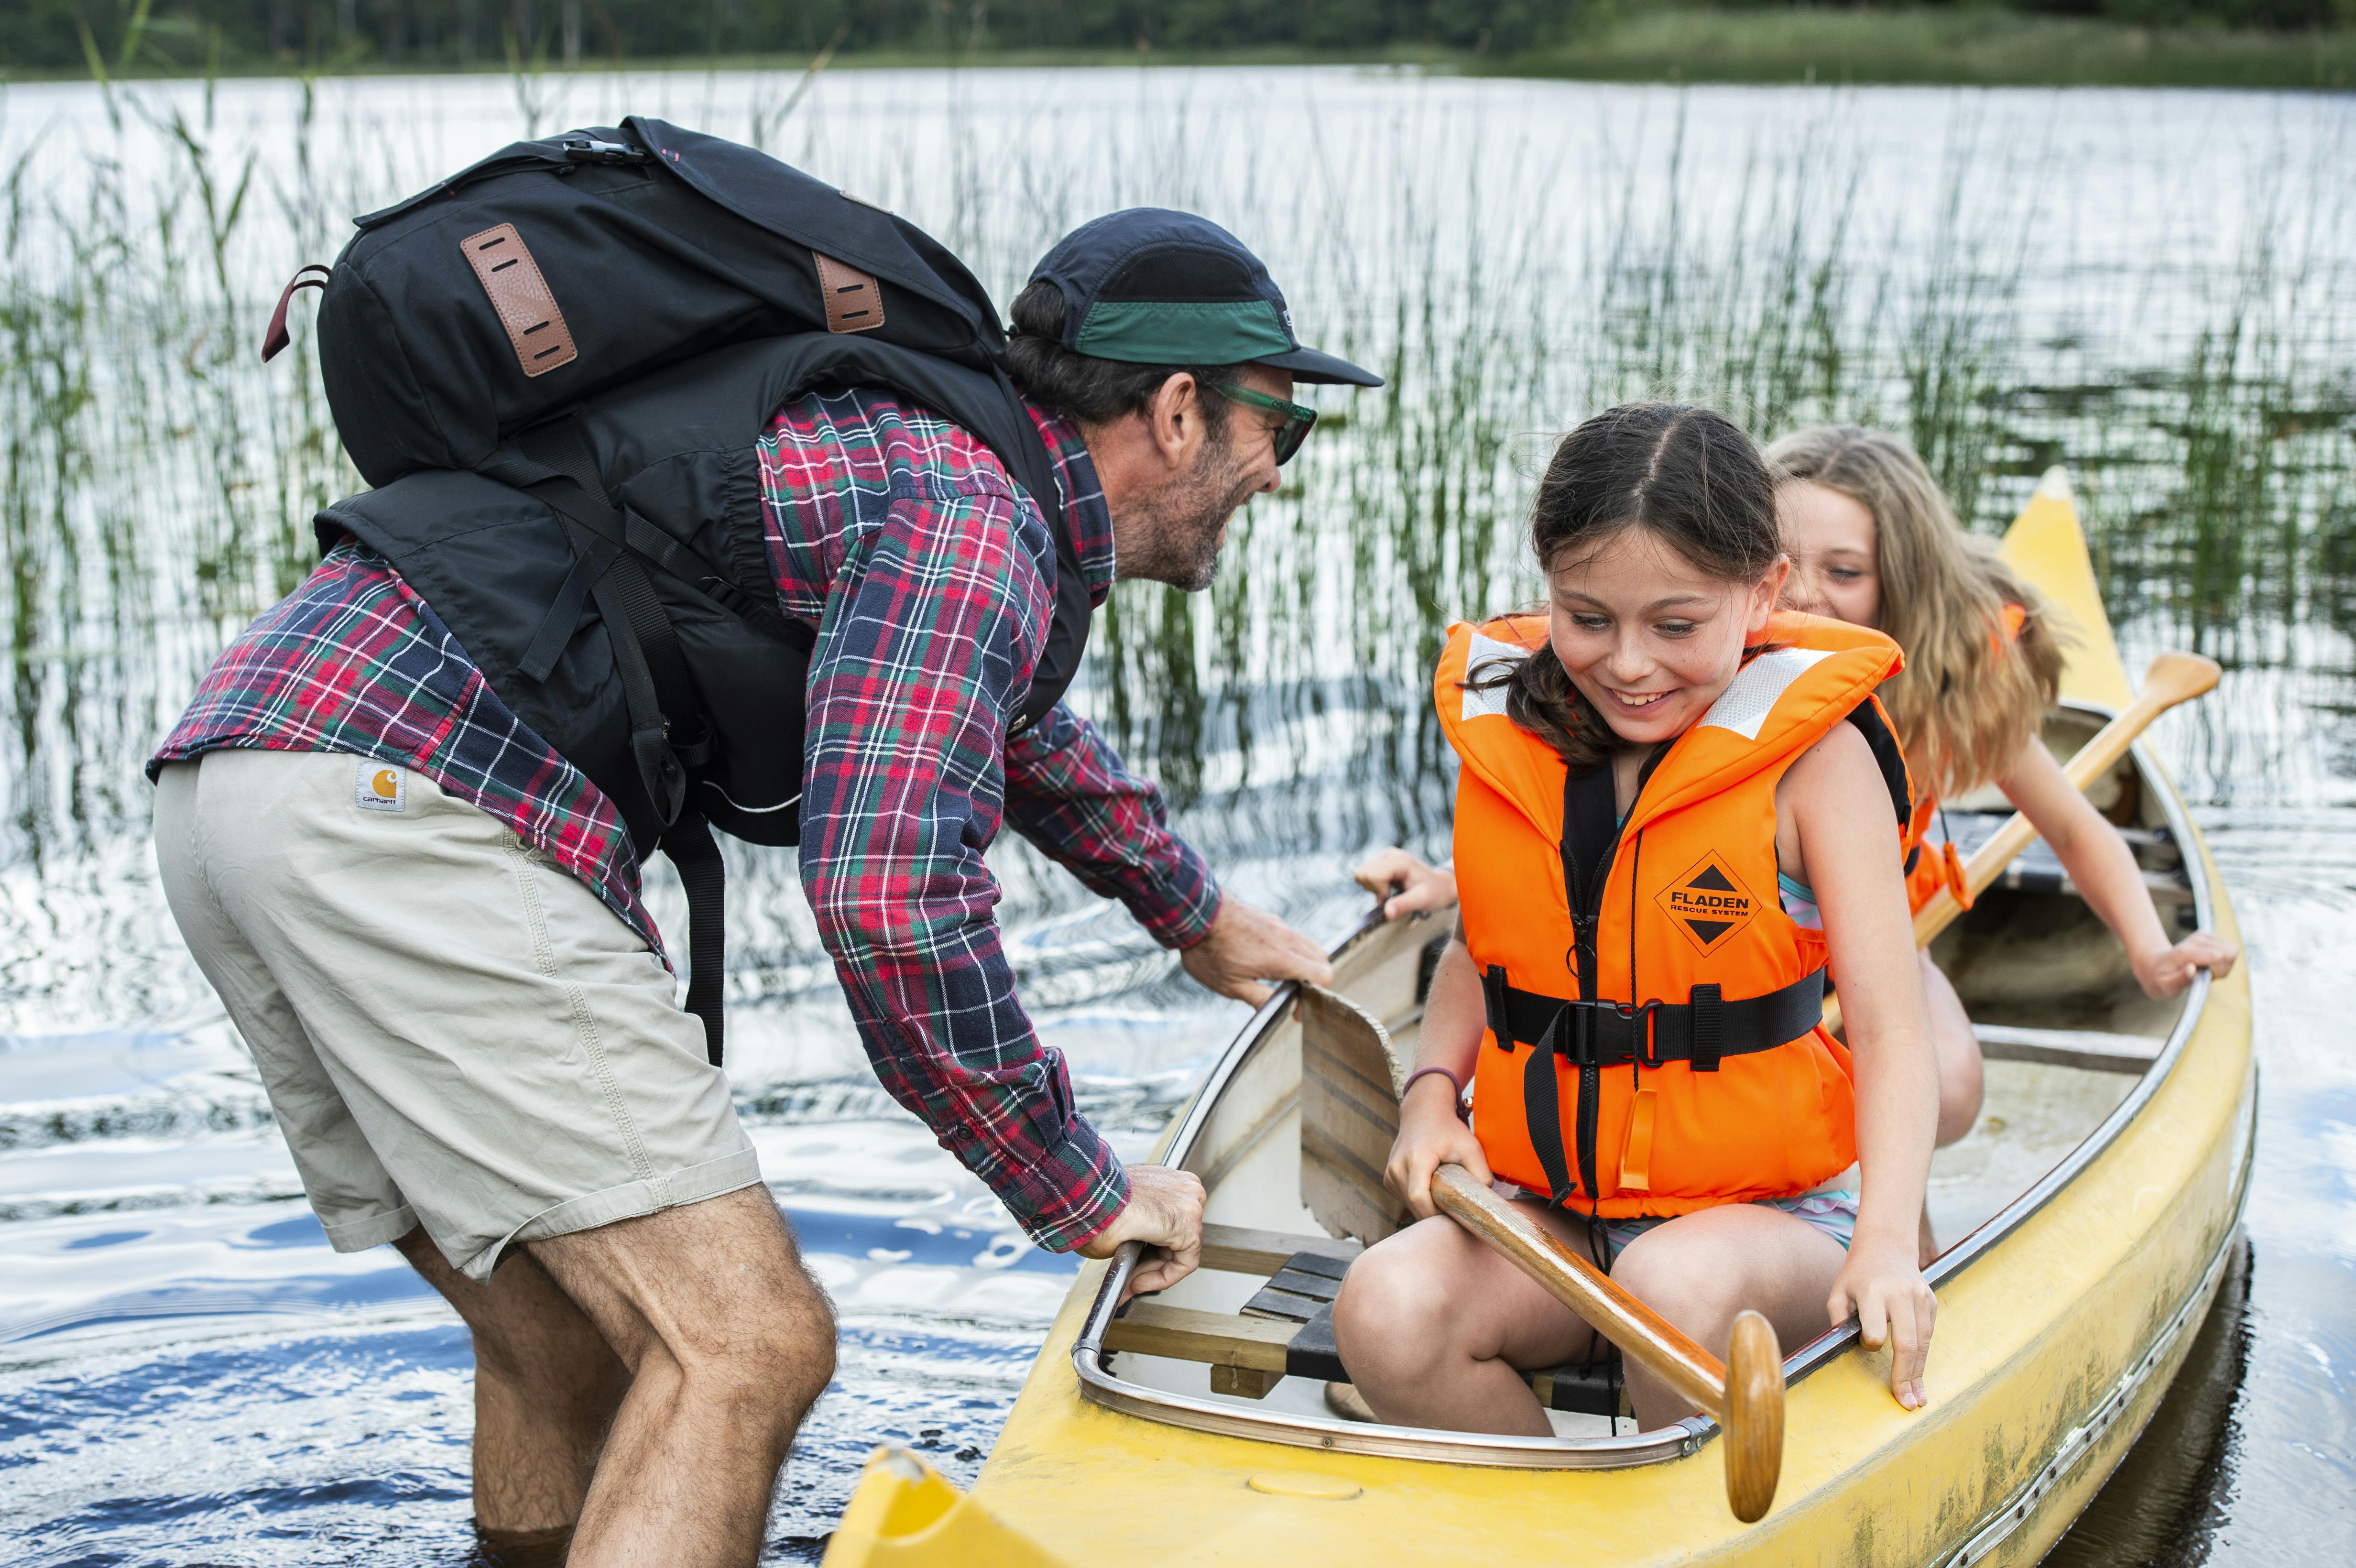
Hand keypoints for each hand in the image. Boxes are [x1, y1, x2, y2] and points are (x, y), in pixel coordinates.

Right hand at [1076, 1165, 1204, 1301]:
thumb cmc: (1096, 1203)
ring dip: (1152, 1273)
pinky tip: (1138, 1283)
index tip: (1133, 1267)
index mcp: (1170, 1181)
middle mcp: (1185, 1189)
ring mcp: (1191, 1205)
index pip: (1170, 1225)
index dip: (1150, 1252)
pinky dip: (1163, 1278)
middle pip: (1175, 1240)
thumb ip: (1141, 1227)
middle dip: (1150, 1264)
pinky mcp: (1189, 1226)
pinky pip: (1185, 1263)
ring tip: (1130, 1284)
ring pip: (1179, 1253)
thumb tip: (1138, 1246)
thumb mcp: (1124, 1214)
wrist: (1089, 1200)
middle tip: (1130, 1280)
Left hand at [1179, 896, 1333, 1008]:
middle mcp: (1287, 939)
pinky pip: (1294, 937)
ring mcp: (1280, 926)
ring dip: (1305, 966)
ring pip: (1310, 947)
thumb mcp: (1231, 986)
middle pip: (1322, 960)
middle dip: (1315, 982)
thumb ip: (1260, 999)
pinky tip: (1272, 961)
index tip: (1297, 1010)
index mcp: (1282, 958)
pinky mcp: (1271, 920)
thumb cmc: (1210, 952)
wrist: (1195, 912)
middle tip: (1295, 996)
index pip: (1322, 976)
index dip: (1315, 998)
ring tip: (1285, 980)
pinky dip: (1294, 952)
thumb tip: (1279, 1012)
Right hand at [1352, 848, 1458, 920]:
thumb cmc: (1435, 892)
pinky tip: (1388, 888)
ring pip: (1361, 873)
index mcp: (1400, 861)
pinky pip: (1365, 875)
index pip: (1372, 875)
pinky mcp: (1382, 862)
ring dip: (1372, 888)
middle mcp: (1390, 855)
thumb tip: (1387, 913)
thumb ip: (1403, 905)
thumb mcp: (1422, 901)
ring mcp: (1385, 857)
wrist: (1440, 886)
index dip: (1378, 891)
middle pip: (1363, 873)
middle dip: (1373, 890)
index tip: (1391, 897)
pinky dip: (1373, 886)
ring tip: (1389, 892)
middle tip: (1390, 895)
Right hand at [1383, 1073, 1490, 1219]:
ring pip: (1408, 1205)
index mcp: (1416, 1159)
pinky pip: (1404, 1199)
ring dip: (1426, 1208)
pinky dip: (1418, 1201)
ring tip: (1443, 1198)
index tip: (1453, 1217)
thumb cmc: (1448, 1129)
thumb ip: (1481, 1173)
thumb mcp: (1470, 1146)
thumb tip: (1484, 1202)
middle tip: (1454, 1212)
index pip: (1419, 1198)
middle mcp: (1397, 1167)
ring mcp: (1389, 1173)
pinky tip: (1430, 1189)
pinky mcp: (1388, 1178)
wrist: (1423, 1112)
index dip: (1435, 1214)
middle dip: (1434, 1214)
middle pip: (1414, 1205)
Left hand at [1828, 1235, 1936, 1410]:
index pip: (1876, 1332)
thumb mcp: (1839, 1292)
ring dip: (1920, 1373)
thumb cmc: (1857, 1274)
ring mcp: (1920, 1297)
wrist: (1886, 1246)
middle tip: (1906, 1403)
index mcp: (1873, 1292)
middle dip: (1906, 1376)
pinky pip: (1929, 1333)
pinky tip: (1919, 1374)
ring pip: (1923, 1343)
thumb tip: (1842, 1351)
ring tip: (1917, 1398)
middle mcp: (1900, 1294)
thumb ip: (1839, 1320)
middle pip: (1907, 1343)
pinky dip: (1924, 1355)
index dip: (1870, 1344)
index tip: (1866, 1345)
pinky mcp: (1931, 1301)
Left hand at [2131, 931, 2238, 998]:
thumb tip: (2192, 969)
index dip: (2218, 971)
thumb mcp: (2165, 986)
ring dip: (2222, 966)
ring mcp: (2202, 936)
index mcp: (2184, 953)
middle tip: (2205, 976)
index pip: (2217, 956)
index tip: (2206, 978)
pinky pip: (2230, 949)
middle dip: (2221, 970)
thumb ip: (2179, 980)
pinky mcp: (2207, 935)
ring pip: (2231, 951)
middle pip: (2228, 954)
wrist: (2154, 966)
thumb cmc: (2160, 979)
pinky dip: (2222, 961)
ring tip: (2204, 971)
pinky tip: (2207, 965)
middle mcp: (2195, 940)